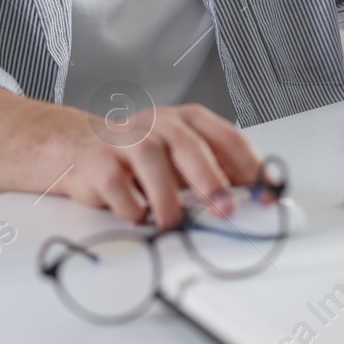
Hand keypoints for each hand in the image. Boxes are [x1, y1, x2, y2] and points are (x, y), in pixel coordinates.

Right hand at [50, 104, 261, 228]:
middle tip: (225, 211)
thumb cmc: (140, 158)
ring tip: (173, 223)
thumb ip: (213, 174)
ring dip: (167, 198)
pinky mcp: (97, 161)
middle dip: (210, 181)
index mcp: (187, 120)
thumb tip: (249, 203)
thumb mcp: (181, 159)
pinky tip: (138, 216)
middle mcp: (159, 123)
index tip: (264, 194)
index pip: (227, 138)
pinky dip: (131, 206)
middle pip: (189, 145)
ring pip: (151, 160)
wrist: (79, 149)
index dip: (249, 167)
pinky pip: (117, 184)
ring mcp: (126, 139)